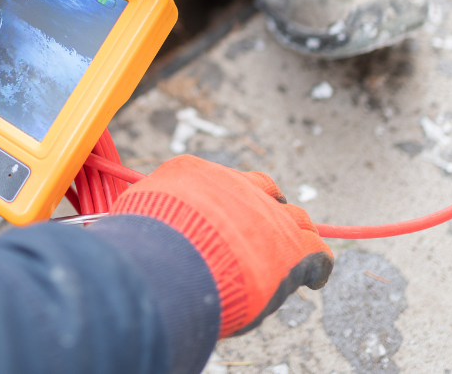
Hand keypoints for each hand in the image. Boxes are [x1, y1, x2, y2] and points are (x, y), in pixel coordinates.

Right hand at [110, 156, 332, 336]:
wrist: (171, 258)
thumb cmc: (145, 240)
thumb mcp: (135, 212)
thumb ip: (148, 213)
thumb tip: (134, 224)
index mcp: (197, 173)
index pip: (220, 181)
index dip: (227, 200)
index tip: (226, 214)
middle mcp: (237, 187)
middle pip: (263, 189)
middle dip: (266, 206)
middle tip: (263, 227)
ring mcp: (268, 215)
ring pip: (296, 218)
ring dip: (295, 233)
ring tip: (294, 248)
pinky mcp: (293, 247)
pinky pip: (317, 252)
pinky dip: (317, 265)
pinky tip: (315, 277)